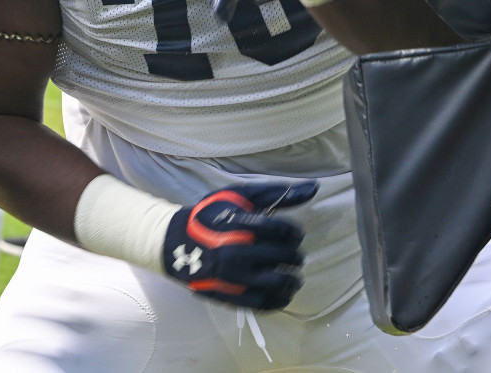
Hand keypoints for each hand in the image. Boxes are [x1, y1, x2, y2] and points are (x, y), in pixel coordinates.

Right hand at [161, 181, 317, 310]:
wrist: (176, 244)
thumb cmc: (211, 215)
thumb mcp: (240, 196)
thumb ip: (277, 193)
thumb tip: (314, 187)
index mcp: (239, 224)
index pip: (282, 230)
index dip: (294, 232)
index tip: (293, 234)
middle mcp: (237, 251)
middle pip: (284, 256)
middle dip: (295, 254)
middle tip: (294, 254)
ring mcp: (233, 277)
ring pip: (279, 282)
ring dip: (293, 279)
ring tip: (292, 274)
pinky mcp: (230, 296)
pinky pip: (265, 303)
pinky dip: (281, 299)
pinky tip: (284, 291)